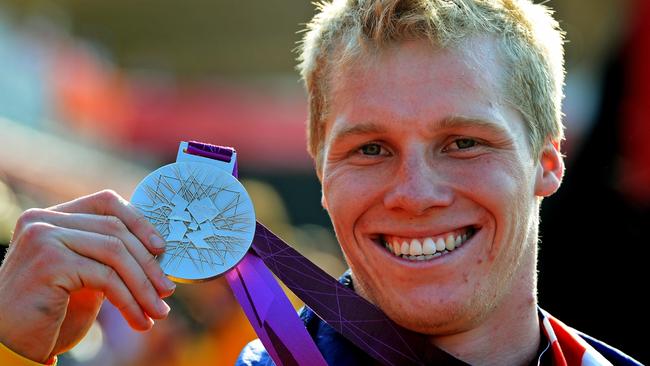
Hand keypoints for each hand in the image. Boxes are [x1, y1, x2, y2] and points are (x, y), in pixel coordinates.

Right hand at [0, 190, 175, 362]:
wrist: (9, 344)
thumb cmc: (48, 313)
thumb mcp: (84, 275)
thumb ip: (107, 255)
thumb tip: (157, 249)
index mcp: (51, 217)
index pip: (106, 202)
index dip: (140, 222)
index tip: (162, 250)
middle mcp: (43, 220)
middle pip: (116, 229)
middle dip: (148, 263)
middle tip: (167, 291)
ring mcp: (44, 237)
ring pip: (116, 252)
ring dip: (144, 286)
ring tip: (158, 311)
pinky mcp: (49, 261)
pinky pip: (106, 277)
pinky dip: (129, 300)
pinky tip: (139, 320)